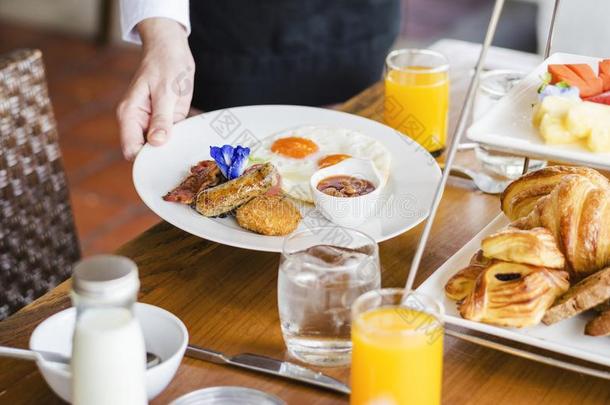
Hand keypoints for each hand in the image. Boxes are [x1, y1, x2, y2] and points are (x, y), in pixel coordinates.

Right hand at [117, 18, 194, 159]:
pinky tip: (192, 142)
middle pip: (146, 153)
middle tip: (180, 160)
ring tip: (188, 152)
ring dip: (173, 150)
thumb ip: (161, 118)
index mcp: (130, 115)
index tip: (164, 164)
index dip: (146, 160)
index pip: (132, 149)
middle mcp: (139, 123)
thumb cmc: (165, 64)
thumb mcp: (166, 91)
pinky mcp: (167, 122)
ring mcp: (153, 123)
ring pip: (160, 148)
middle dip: (161, 158)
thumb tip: (156, 142)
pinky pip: (173, 138)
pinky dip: (181, 141)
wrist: (172, 50)